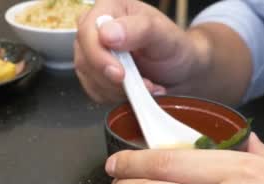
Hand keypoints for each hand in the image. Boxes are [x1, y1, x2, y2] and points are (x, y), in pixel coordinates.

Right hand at [74, 0, 205, 103]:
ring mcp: (90, 52)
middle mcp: (95, 28)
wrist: (179, 71)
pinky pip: (94, 91)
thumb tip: (107, 34)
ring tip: (143, 84)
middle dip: (111, 77)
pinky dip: (115, 96)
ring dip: (117, 89)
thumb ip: (139, 29)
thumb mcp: (164, 35)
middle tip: (139, 83)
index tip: (119, 74)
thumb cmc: (174, 48)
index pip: (88, 32)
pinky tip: (133, 90)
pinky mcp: (92, 74)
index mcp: (110, 8)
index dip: (99, 56)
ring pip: (88, 77)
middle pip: (85, 57)